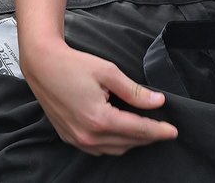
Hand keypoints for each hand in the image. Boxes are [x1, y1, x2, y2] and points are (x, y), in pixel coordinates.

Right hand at [22, 42, 177, 154]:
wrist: (41, 64)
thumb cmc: (72, 64)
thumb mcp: (108, 72)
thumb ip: (135, 91)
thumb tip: (157, 102)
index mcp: (100, 119)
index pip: (138, 130)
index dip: (159, 131)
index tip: (173, 131)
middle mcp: (88, 135)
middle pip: (128, 142)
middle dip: (148, 136)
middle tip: (162, 128)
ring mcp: (77, 139)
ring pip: (114, 149)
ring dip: (131, 141)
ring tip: (144, 129)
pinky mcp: (69, 137)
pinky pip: (98, 148)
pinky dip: (113, 143)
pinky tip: (120, 131)